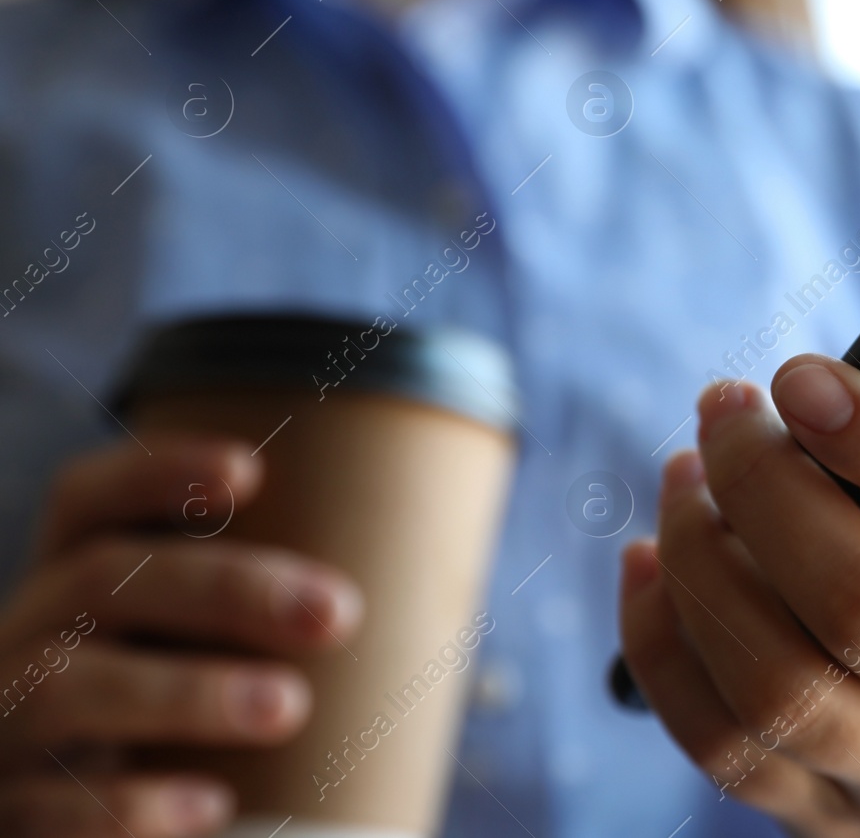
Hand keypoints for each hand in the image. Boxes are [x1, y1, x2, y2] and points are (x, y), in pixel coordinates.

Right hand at [0, 437, 363, 836]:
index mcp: (70, 586)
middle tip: (336, 613)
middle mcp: (24, 640)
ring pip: (70, 688)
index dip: (155, 472)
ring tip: (287, 705)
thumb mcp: (177, 651)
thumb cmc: (157, 721)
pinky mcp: (8, 815)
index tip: (251, 469)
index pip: (84, 500)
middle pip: (102, 581)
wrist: (62, 821)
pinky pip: (47, 810)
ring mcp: (5, 729)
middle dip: (224, 587)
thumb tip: (407, 589)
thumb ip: (248, 615)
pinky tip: (211, 805)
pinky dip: (129, 807)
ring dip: (189, 692)